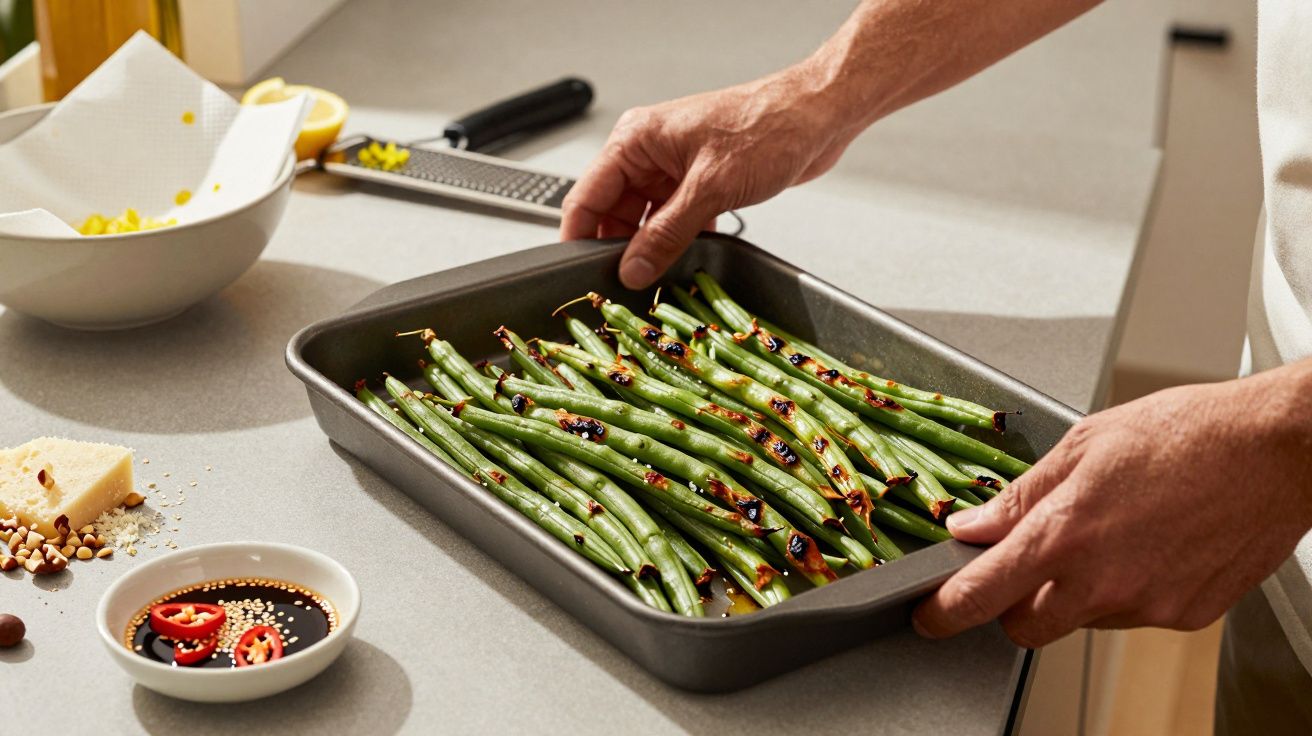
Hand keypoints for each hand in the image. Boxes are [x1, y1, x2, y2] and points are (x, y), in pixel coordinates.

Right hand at [560, 63, 856, 288]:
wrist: (817, 116)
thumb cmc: (767, 129)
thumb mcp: (709, 190)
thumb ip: (666, 234)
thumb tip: (633, 268)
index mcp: (637, 140)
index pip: (587, 194)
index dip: (579, 236)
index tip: (577, 273)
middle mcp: (650, 152)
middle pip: (614, 212)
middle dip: (619, 248)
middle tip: (623, 286)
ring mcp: (675, 168)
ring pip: (646, 220)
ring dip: (652, 248)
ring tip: (655, 278)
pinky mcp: (700, 182)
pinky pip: (675, 220)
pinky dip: (679, 241)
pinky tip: (688, 260)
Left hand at [912, 360, 1311, 647]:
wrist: (1275, 451)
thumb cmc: (1186, 434)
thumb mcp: (1083, 445)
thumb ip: (1021, 495)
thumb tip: (973, 526)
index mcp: (1065, 534)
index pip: (981, 594)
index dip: (943, 612)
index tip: (929, 616)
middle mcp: (1102, 580)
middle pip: (1025, 626)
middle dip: (1014, 604)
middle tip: (1029, 563)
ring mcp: (1146, 604)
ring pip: (1081, 620)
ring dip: (1075, 592)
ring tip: (1111, 533)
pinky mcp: (1185, 615)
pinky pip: (1133, 615)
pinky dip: (1125, 590)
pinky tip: (1147, 545)